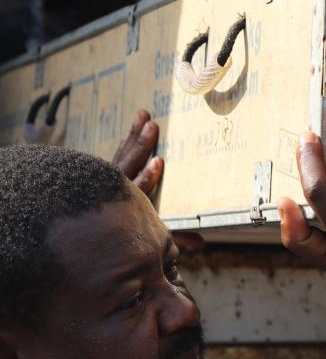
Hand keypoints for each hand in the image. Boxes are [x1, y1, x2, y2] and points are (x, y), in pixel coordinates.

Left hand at [114, 109, 204, 250]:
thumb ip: (175, 239)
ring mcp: (106, 184)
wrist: (91, 239)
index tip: (158, 161)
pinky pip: (116, 159)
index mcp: (128, 208)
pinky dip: (124, 146)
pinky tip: (128, 135)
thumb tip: (201, 243)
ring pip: (121, 157)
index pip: (138, 190)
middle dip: (140, 145)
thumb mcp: (153, 241)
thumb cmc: (129, 238)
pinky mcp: (103, 179)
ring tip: (142, 115)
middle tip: (151, 124)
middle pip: (127, 166)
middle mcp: (114, 193)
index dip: (148, 177)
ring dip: (132, 137)